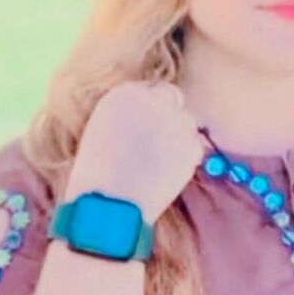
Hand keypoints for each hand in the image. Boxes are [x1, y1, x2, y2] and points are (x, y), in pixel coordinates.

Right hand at [65, 80, 209, 222]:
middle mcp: (153, 101)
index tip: (148, 125)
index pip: (151, 89)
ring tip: (158, 163)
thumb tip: (150, 114)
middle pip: (173, 98)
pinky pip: (195, 147)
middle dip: (169, 117)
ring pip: (187, 122)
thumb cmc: (98, 174)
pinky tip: (165, 174)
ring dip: (179, 137)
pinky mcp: (192, 146)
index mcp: (125, 93)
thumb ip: (129, 113)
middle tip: (159, 143)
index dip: (152, 108)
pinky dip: (186, 159)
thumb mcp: (103, 129)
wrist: (109, 205)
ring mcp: (175, 122)